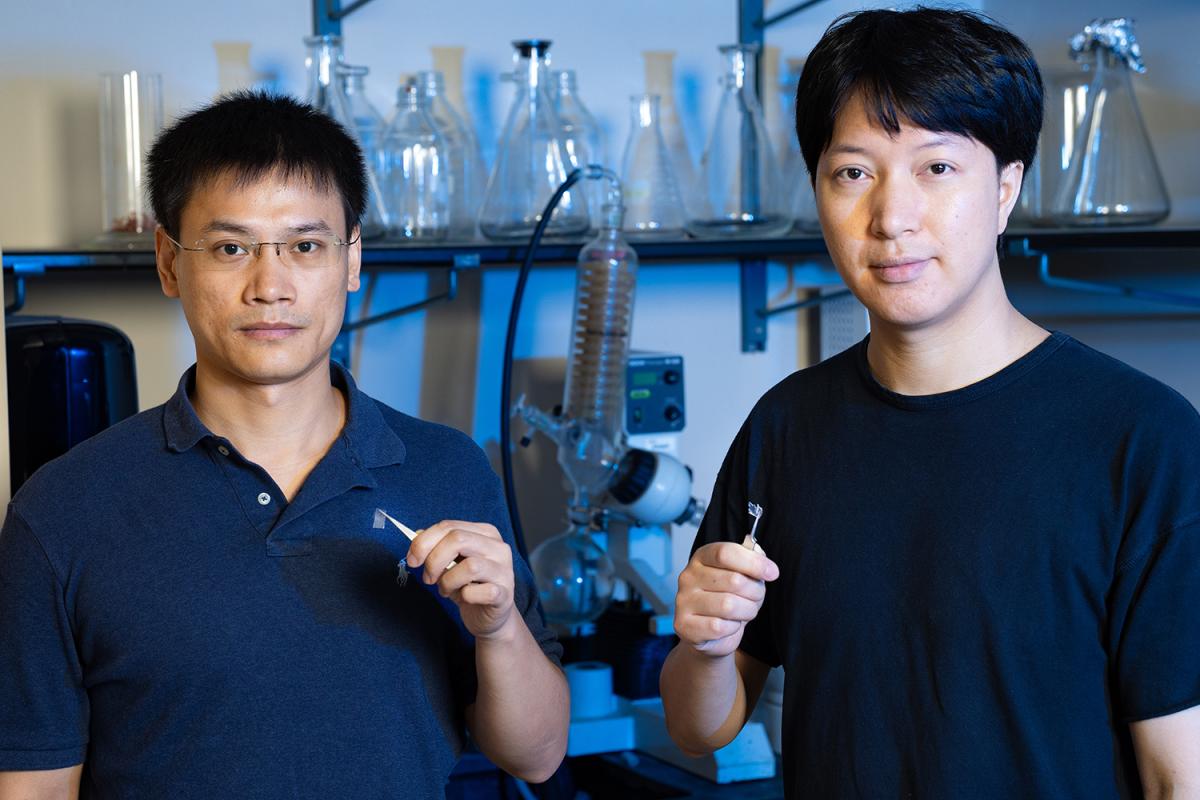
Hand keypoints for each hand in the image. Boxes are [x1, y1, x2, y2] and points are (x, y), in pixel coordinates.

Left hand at [406, 520, 515, 640]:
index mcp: (485, 533)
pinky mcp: (504, 594)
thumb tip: (417, 535)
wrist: (488, 617)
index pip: (449, 527)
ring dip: (448, 581)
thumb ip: (436, 547)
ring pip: (470, 566)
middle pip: (458, 539)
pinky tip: (466, 599)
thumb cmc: (468, 586)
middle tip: (428, 578)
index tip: (412, 560)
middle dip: (434, 560)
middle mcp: (498, 547)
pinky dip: (465, 596)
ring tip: (446, 590)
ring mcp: (504, 570)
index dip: (424, 542)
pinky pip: (479, 591)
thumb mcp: (450, 564)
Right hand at [673, 540, 778, 657]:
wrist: (711, 633)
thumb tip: (760, 556)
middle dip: (755, 592)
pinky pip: (719, 627)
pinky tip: (729, 625)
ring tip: (744, 612)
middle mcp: (688, 577)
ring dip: (746, 611)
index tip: (772, 573)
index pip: (725, 553)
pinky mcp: (685, 626)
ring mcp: (683, 602)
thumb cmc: (729, 598)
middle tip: (755, 598)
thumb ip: (751, 560)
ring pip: (729, 605)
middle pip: (734, 580)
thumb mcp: (743, 575)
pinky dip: (732, 628)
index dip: (754, 563)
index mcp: (702, 557)